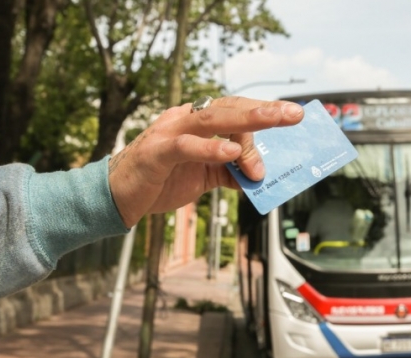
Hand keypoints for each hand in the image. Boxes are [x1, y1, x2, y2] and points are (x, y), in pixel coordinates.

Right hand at [107, 96, 303, 227]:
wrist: (117, 196)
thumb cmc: (158, 180)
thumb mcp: (202, 177)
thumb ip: (229, 172)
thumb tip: (259, 175)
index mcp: (195, 122)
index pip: (234, 111)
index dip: (263, 114)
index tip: (291, 118)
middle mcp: (183, 119)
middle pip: (229, 108)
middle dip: (263, 110)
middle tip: (293, 114)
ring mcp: (169, 132)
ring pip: (211, 119)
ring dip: (245, 120)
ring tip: (272, 120)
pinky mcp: (156, 152)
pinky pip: (186, 146)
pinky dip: (209, 148)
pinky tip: (231, 152)